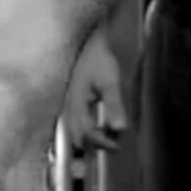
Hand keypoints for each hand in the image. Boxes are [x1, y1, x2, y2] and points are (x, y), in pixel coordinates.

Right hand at [63, 37, 128, 154]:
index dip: (102, 143)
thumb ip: (114, 105)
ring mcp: (70, 105)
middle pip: (78, 136)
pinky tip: (100, 125)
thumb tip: (121, 128)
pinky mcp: (73, 102)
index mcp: (77, 105)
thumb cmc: (99, 61)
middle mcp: (70, 108)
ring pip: (76, 131)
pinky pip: (77, 123)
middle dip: (96, 144)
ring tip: (110, 136)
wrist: (88, 44)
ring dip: (92, 138)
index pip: (87, 134)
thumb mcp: (110, 82)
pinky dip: (89, 129)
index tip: (118, 146)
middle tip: (114, 144)